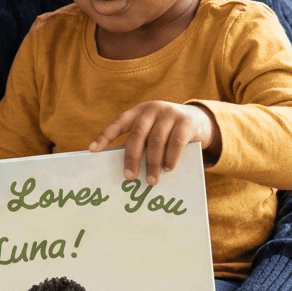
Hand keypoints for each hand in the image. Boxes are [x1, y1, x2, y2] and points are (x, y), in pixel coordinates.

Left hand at [89, 101, 220, 183]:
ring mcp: (169, 113)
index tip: (92, 150)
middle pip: (137, 135)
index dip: (105, 136)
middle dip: (132, 157)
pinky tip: (168, 169)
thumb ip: (141, 142)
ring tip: (151, 180)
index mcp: (138, 112)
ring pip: (156, 141)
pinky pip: (175, 142)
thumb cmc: (167, 131)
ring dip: (153, 163)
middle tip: (129, 176)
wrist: (199, 119)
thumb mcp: (152, 130)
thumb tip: (128, 170)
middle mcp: (152, 109)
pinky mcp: (185, 121)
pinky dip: (170, 158)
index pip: (118, 123)